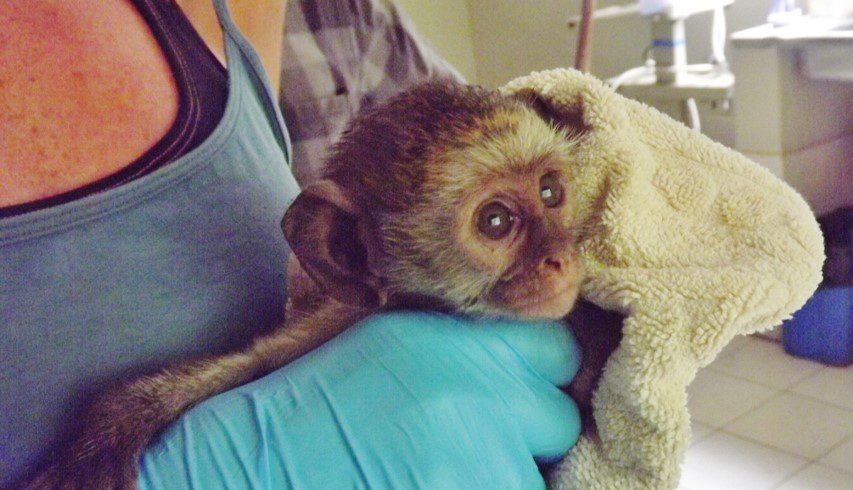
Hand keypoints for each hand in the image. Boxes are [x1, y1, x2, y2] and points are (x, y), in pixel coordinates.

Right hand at [138, 311, 580, 488]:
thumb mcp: (396, 341)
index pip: (557, 348)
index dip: (537, 371)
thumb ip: (469, 343)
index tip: (516, 386)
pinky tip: (429, 480)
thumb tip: (526, 360)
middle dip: (524, 431)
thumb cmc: (325, 397)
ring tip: (444, 467)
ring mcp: (479, 464)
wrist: (258, 459)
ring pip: (533, 475)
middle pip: (555, 417)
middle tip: (472, 437)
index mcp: (462, 341)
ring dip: (504, 473)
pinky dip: (481, 488)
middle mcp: (482, 398)